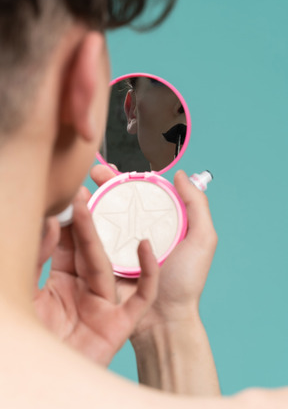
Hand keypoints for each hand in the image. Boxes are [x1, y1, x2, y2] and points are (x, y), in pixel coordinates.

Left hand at [34, 190, 158, 365]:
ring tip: (91, 206)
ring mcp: (104, 306)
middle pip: (87, 250)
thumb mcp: (28, 294)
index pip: (66, 246)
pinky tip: (145, 247)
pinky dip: (147, 272)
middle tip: (79, 191)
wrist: (41, 380)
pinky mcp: (120, 323)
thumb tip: (46, 224)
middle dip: (82, 221)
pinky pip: (141, 296)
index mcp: (62, 284)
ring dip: (100, 236)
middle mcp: (85, 291)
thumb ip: (36, 259)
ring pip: (106, 266)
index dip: (64, 222)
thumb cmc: (34, 340)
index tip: (64, 196)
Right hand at [90, 165, 217, 336]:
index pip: (142, 193)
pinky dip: (83, 224)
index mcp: (160, 223)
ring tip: (80, 188)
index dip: (129, 178)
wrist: (164, 320)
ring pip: (102, 216)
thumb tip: (179, 174)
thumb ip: (196, 206)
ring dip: (90, 199)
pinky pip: (92, 239)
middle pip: (119, 201)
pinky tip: (75, 212)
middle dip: (105, 183)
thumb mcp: (202, 240)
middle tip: (94, 173)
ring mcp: (120, 246)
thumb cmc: (186, 281)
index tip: (116, 167)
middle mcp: (138, 231)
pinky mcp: (105, 261)